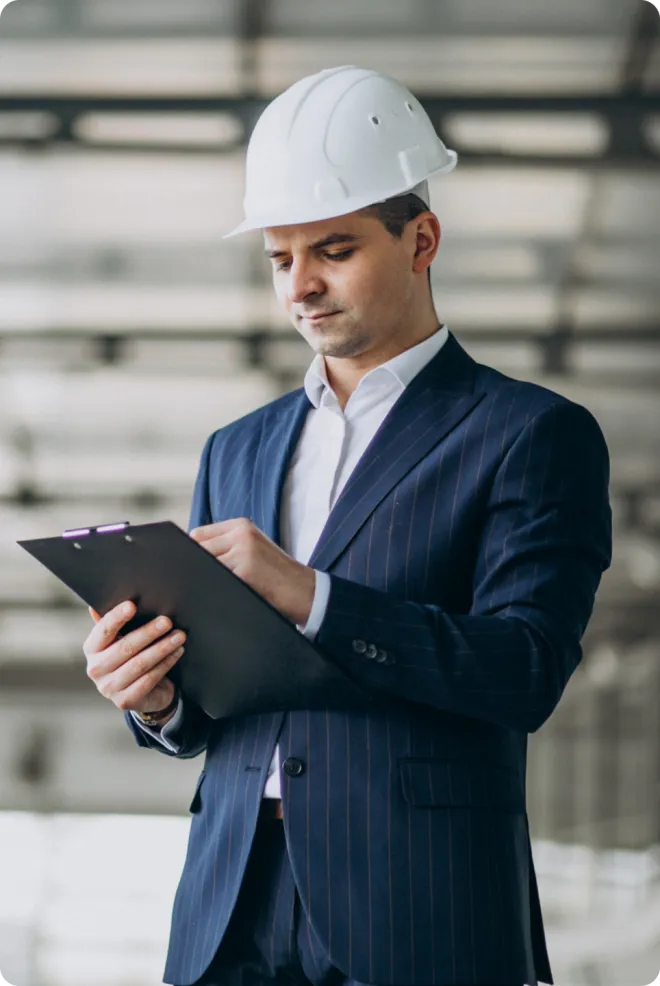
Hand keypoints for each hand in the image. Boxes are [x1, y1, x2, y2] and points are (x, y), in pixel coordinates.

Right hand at [84, 601, 185, 719]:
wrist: (140, 693)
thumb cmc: (130, 657)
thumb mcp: (120, 639)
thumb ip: (112, 623)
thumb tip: (95, 606)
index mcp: (91, 649)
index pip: (103, 630)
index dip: (116, 617)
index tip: (132, 605)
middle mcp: (95, 669)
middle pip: (125, 647)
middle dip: (149, 632)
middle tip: (167, 621)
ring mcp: (109, 688)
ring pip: (140, 664)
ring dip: (162, 648)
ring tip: (179, 636)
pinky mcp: (126, 700)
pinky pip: (150, 678)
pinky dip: (166, 663)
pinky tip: (177, 652)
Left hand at [189, 518, 315, 625]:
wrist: (304, 590)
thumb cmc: (276, 574)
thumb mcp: (253, 548)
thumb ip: (227, 545)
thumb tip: (189, 554)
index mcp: (241, 525)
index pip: (198, 534)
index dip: (192, 552)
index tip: (193, 566)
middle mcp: (241, 534)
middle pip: (198, 549)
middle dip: (196, 567)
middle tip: (201, 581)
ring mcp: (243, 551)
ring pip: (205, 565)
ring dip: (204, 579)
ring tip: (215, 589)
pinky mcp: (245, 571)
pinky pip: (216, 580)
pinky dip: (214, 589)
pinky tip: (224, 595)